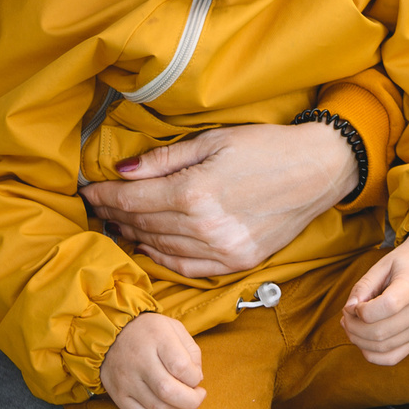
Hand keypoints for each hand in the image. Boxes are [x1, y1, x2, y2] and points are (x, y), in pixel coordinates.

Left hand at [84, 121, 355, 277]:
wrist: (319, 170)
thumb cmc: (267, 147)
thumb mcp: (213, 140)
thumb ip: (164, 160)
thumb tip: (122, 172)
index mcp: (195, 193)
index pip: (132, 200)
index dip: (105, 196)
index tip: (89, 191)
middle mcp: (204, 228)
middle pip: (142, 225)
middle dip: (116, 214)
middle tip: (100, 206)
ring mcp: (221, 251)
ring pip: (160, 249)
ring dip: (135, 236)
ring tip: (120, 224)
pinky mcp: (236, 263)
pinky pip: (186, 267)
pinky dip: (163, 258)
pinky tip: (150, 246)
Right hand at [99, 312, 204, 408]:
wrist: (111, 334)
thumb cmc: (149, 332)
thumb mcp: (174, 328)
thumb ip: (191, 352)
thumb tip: (197, 380)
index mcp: (157, 338)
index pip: (181, 367)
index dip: (195, 378)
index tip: (196, 376)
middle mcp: (139, 360)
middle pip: (169, 391)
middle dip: (191, 400)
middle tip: (198, 396)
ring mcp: (126, 379)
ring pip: (157, 407)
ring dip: (177, 408)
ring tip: (182, 399)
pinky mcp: (118, 394)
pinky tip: (163, 405)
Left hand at [341, 228, 408, 364]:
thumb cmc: (407, 261)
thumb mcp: (383, 264)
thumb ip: (363, 286)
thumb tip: (349, 310)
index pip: (385, 308)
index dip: (361, 311)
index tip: (354, 304)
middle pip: (380, 332)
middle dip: (353, 327)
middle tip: (345, 315)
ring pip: (383, 348)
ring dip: (359, 341)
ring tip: (350, 325)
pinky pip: (393, 358)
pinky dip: (372, 354)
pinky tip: (363, 340)